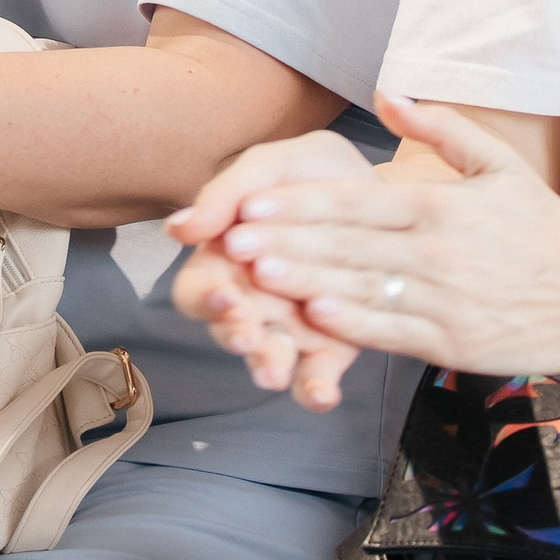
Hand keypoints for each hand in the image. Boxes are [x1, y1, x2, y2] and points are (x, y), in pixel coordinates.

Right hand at [171, 129, 375, 409]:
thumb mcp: (274, 165)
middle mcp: (253, 300)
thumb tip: (177, 228)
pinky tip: (324, 394)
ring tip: (276, 372)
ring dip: (268, 366)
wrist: (382, 192)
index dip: (204, 296)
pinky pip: (315, 379)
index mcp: (227, 260)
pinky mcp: (331, 349)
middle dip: (235, 336)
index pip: (198, 289)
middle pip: (228, 330)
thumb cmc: (315, 177)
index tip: (224, 293)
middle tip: (248, 336)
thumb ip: (226, 191)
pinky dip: (315, 390)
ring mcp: (291, 328)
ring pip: (268, 359)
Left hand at [215, 95, 559, 380]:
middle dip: (285, 241)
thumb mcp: (499, 163)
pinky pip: (392, 332)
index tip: (249, 204)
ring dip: (305, 281)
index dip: (299, 204)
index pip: (356, 203)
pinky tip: (312, 317)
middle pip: (347, 244)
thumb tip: (387, 93)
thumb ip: (440, 128)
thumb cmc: (542, 227)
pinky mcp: (451, 342)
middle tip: (230, 238)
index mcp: (440, 205)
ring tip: (254, 275)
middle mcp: (436, 251)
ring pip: (361, 289)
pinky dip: (351, 326)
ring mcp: (443, 299)